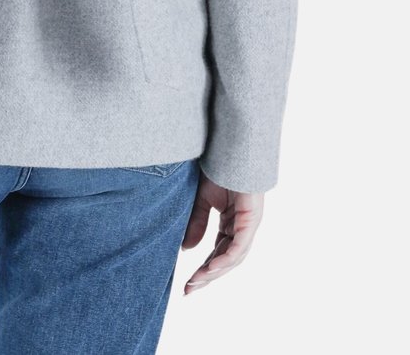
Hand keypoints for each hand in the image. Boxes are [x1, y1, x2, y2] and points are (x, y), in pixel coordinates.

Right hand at [180, 171, 264, 294]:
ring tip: (196, 282)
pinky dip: (224, 259)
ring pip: (233, 257)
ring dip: (214, 272)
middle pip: (226, 260)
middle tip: (190, 290)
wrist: (228, 149)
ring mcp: (248, 224)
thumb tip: (187, 250)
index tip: (188, 283)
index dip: (204, 268)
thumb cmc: (217, 169)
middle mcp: (242, 227)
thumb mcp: (200, 200)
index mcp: (231, 223)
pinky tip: (210, 268)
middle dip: (207, 276)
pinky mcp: (251, 220)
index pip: (218, 252)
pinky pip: (238, 247)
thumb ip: (196, 223)